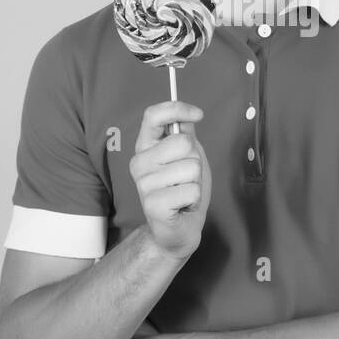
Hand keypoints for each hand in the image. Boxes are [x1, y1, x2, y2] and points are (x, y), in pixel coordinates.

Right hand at [129, 101, 210, 260]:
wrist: (179, 229)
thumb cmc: (183, 190)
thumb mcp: (188, 156)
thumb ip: (184, 134)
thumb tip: (188, 115)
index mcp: (145, 147)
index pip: (153, 116)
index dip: (177, 109)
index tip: (198, 114)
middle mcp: (139, 163)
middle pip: (183, 142)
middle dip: (195, 160)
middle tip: (186, 178)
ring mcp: (144, 184)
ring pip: (191, 168)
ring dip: (195, 183)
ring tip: (184, 193)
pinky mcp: (153, 205)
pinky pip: (191, 190)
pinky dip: (194, 199)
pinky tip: (183, 206)